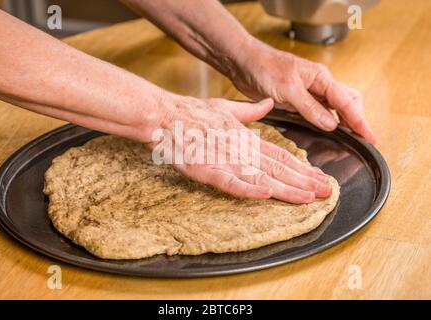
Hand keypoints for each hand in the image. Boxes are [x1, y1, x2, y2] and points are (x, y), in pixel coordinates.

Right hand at [151, 94, 332, 203]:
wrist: (165, 116)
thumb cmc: (192, 113)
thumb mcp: (225, 108)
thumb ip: (250, 111)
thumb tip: (269, 103)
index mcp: (247, 138)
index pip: (281, 155)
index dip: (303, 168)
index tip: (320, 177)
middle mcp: (242, 149)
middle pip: (279, 167)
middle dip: (305, 181)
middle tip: (327, 192)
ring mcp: (226, 160)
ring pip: (261, 176)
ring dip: (287, 188)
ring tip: (309, 197)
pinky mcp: (207, 169)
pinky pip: (230, 181)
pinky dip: (248, 188)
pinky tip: (266, 193)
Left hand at [229, 37, 375, 143]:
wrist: (244, 63)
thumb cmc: (264, 68)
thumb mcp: (288, 89)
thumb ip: (310, 107)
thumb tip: (332, 124)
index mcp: (321, 78)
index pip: (347, 102)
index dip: (359, 121)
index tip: (369, 137)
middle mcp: (318, 86)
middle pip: (346, 103)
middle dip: (355, 121)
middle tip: (361, 141)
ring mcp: (308, 94)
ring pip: (333, 109)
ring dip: (341, 124)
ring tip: (347, 141)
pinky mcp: (296, 101)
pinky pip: (317, 114)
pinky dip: (324, 124)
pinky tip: (324, 133)